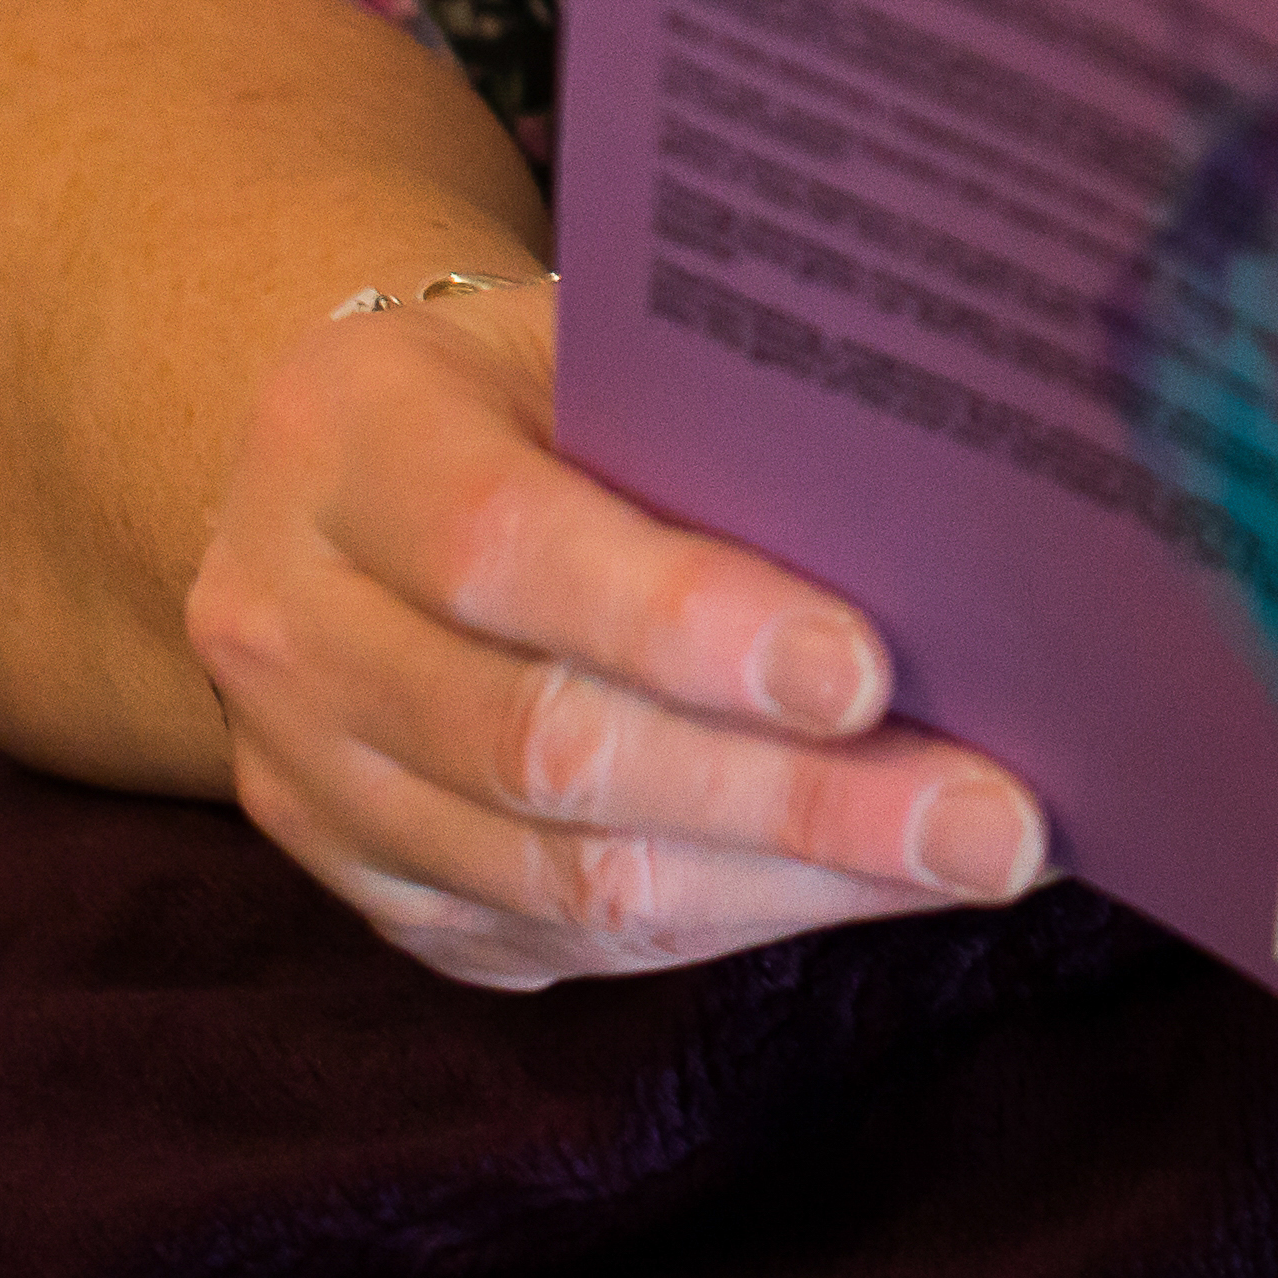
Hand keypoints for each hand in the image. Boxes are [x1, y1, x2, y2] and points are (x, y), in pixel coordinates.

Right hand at [177, 277, 1052, 989]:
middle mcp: (287, 621)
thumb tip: (947, 525)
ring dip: (788, 884)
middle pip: (544, 746)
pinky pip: (559, 938)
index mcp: (342, 440)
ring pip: (559, 878)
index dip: (683, 621)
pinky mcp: (367, 889)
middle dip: (791, 797)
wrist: (342, 475)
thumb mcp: (586, 340)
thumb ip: (711, 416)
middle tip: (990, 820)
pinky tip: (865, 887)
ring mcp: (310, 780)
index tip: (866, 671)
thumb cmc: (529, 382)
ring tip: (966, 863)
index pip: (503, 546)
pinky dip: (731, 919)